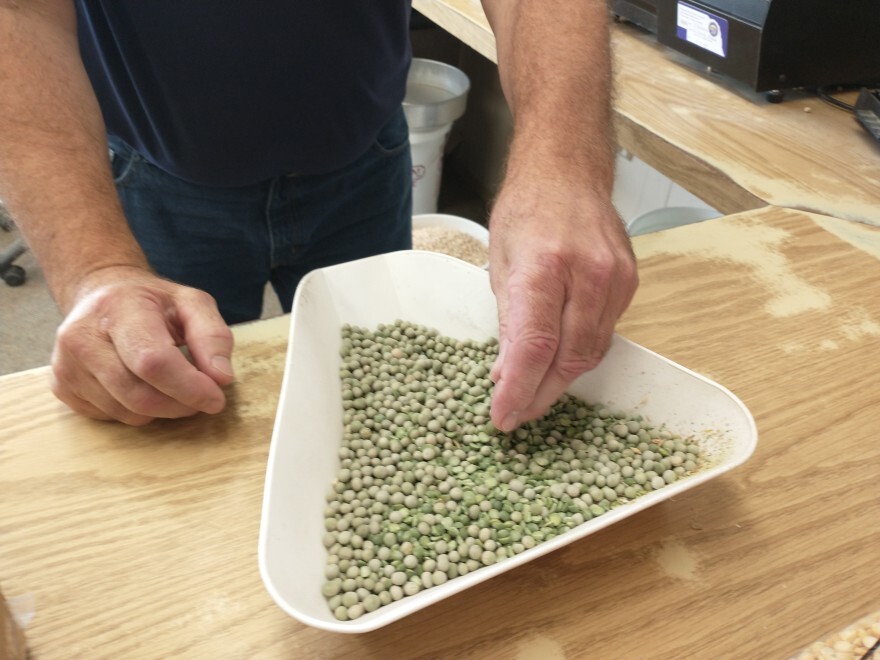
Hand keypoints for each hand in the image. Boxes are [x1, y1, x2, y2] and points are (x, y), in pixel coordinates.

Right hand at [50, 267, 235, 424]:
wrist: (103, 294)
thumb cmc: (154, 303)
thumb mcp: (193, 304)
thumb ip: (213, 337)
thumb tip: (221, 378)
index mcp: (118, 309)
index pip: (153, 361)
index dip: (189, 387)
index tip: (215, 399)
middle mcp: (82, 336)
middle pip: (139, 395)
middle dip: (180, 405)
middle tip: (201, 397)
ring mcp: (66, 364)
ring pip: (126, 412)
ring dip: (161, 409)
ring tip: (171, 385)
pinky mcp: (62, 386)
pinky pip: (110, 417)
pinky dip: (136, 411)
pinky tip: (142, 385)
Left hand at [487, 178, 638, 431]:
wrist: (568, 171)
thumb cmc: (526, 211)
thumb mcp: (500, 263)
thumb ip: (509, 322)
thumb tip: (507, 375)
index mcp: (545, 266)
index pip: (535, 347)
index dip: (519, 390)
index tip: (503, 417)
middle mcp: (587, 274)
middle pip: (568, 357)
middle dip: (540, 394)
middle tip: (516, 413)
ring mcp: (615, 279)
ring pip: (590, 352)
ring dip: (561, 379)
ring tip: (533, 392)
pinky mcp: (630, 282)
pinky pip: (604, 333)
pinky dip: (579, 353)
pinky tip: (559, 360)